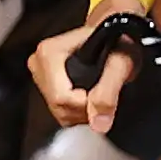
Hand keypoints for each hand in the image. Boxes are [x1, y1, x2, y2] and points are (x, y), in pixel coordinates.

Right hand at [39, 6, 142, 131]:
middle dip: (85, 109)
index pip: (61, 97)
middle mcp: (39, 63)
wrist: (117, 37)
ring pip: (59, 112)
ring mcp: (40, 75)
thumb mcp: (120, 63)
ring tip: (100, 93)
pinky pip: (60, 111)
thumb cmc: (118, 41)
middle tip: (106, 94)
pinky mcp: (46, 86)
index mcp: (50, 52)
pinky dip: (78, 111)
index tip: (104, 96)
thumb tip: (99, 123)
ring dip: (83, 112)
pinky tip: (91, 96)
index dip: (86, 104)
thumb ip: (108, 92)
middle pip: (58, 106)